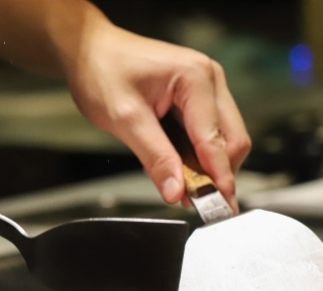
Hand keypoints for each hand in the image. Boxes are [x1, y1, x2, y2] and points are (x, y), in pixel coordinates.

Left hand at [65, 23, 250, 210]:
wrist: (90, 52)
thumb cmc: (103, 71)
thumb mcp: (125, 119)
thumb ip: (154, 157)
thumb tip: (175, 190)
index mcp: (196, 78)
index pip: (216, 140)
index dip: (218, 178)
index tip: (218, 207)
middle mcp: (209, 80)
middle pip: (232, 140)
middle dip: (217, 174)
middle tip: (198, 203)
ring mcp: (205, 88)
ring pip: (222, 139)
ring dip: (206, 167)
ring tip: (182, 188)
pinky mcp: (196, 99)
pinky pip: (206, 134)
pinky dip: (195, 156)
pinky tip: (177, 169)